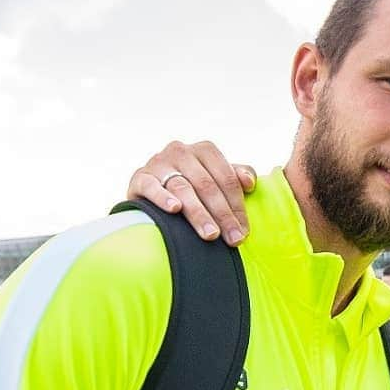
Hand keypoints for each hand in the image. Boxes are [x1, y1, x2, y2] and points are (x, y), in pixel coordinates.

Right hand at [125, 141, 256, 245]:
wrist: (150, 191)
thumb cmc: (191, 186)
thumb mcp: (215, 178)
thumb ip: (235, 177)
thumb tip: (250, 182)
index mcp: (204, 150)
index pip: (226, 177)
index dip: (237, 206)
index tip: (244, 231)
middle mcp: (181, 152)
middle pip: (207, 185)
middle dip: (222, 215)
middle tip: (233, 239)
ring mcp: (159, 163)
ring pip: (183, 188)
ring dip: (199, 213)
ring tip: (211, 234)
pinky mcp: (140, 177)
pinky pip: (152, 187)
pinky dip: (163, 198)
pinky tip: (174, 210)